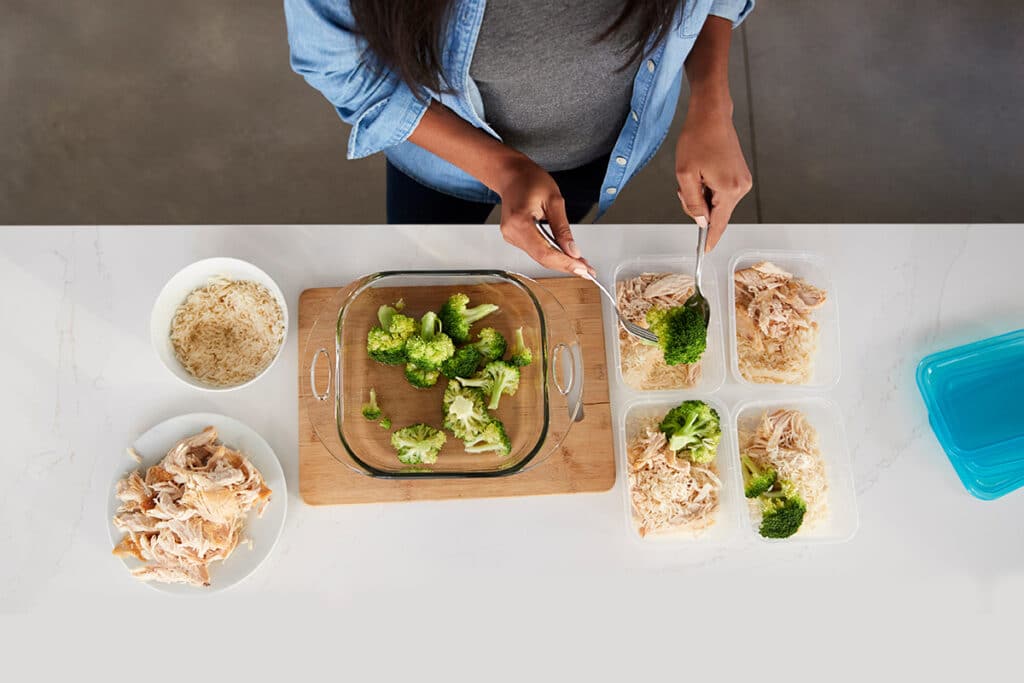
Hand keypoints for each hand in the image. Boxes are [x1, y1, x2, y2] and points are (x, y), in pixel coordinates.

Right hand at [493, 156, 593, 275]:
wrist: (512, 175)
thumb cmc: (530, 180)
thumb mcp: (554, 200)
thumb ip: (563, 229)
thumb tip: (573, 251)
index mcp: (519, 221)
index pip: (544, 252)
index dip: (565, 263)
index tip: (583, 269)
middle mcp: (511, 233)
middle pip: (542, 259)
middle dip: (566, 266)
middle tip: (588, 271)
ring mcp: (511, 237)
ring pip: (539, 258)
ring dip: (561, 262)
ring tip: (582, 264)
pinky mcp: (515, 238)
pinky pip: (536, 251)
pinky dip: (553, 255)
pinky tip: (566, 256)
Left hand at [675, 104, 752, 250]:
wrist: (711, 116)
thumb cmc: (697, 139)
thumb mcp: (686, 175)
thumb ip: (692, 203)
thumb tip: (701, 223)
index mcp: (729, 190)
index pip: (718, 224)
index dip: (710, 239)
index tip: (705, 252)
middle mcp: (741, 188)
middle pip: (716, 214)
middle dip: (698, 207)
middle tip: (686, 185)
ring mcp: (743, 181)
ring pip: (718, 204)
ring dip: (702, 196)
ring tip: (696, 173)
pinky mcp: (741, 176)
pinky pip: (722, 193)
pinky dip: (709, 189)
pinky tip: (703, 172)